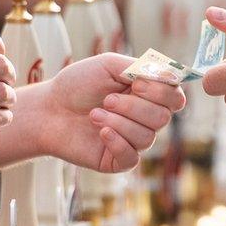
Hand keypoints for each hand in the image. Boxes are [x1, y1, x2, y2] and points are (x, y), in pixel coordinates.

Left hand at [34, 53, 185, 171]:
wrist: (50, 110)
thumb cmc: (77, 85)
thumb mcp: (108, 65)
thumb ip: (140, 67)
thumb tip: (171, 75)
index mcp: (147, 95)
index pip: (175, 98)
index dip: (161, 93)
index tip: (136, 84)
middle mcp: (144, 118)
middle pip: (163, 118)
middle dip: (134, 107)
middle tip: (107, 100)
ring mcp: (133, 140)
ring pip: (147, 137)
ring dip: (119, 122)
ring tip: (95, 114)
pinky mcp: (119, 160)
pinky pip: (132, 157)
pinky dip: (117, 142)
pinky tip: (101, 133)